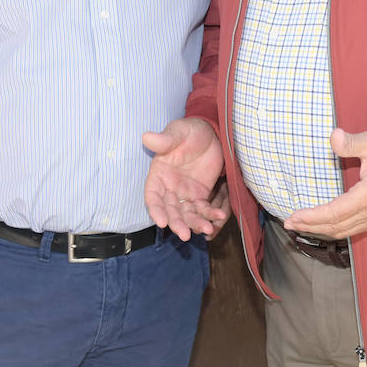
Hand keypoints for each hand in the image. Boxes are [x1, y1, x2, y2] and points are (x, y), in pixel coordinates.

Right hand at [143, 116, 226, 241]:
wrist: (211, 132)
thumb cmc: (189, 131)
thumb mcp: (178, 132)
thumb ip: (164, 139)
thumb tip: (147, 137)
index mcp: (158, 175)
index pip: (153, 197)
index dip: (156, 210)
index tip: (162, 222)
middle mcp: (169, 188)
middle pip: (170, 211)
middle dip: (177, 223)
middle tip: (185, 235)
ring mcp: (185, 193)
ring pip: (187, 214)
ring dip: (195, 223)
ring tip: (206, 229)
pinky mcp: (201, 195)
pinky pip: (204, 208)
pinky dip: (210, 214)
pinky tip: (219, 216)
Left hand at [284, 128, 366, 239]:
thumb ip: (350, 142)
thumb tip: (333, 137)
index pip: (334, 213)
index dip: (312, 217)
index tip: (294, 216)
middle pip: (337, 227)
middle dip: (311, 227)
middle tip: (289, 223)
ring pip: (346, 231)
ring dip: (322, 230)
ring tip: (303, 226)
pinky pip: (354, 228)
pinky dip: (337, 228)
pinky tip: (326, 224)